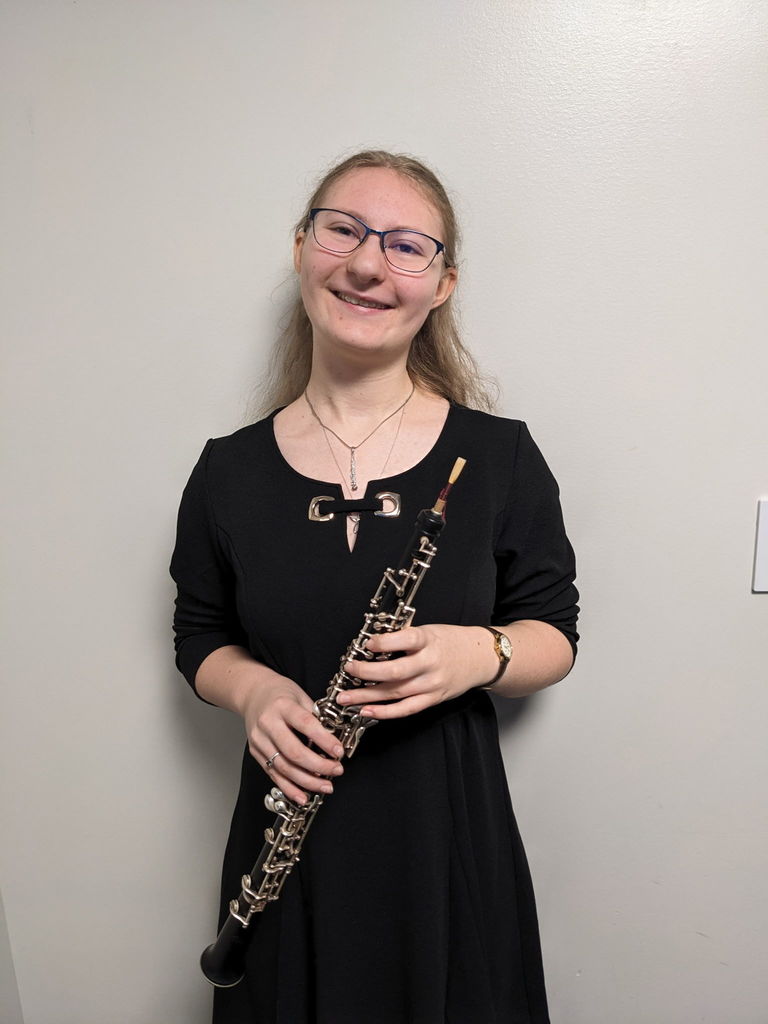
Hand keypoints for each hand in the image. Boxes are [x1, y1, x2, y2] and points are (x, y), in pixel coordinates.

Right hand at [240, 675, 344, 805]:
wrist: (252, 694)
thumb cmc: (280, 694)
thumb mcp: (300, 696)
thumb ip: (316, 717)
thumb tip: (334, 739)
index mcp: (282, 706)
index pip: (305, 724)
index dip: (324, 740)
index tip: (339, 752)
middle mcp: (268, 724)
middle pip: (293, 751)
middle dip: (318, 766)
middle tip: (336, 770)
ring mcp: (259, 740)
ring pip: (284, 767)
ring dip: (307, 781)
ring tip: (325, 786)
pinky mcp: (256, 753)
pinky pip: (273, 774)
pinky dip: (289, 788)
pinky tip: (303, 796)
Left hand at [337, 625, 494, 719]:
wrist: (479, 658)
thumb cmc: (450, 641)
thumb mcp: (429, 629)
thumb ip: (404, 636)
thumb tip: (372, 640)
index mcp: (429, 640)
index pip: (405, 641)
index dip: (384, 643)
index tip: (366, 643)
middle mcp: (430, 664)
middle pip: (395, 672)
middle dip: (366, 672)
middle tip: (348, 669)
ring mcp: (431, 684)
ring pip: (395, 693)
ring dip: (367, 696)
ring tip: (345, 698)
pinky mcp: (432, 699)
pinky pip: (406, 709)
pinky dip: (384, 712)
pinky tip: (367, 710)